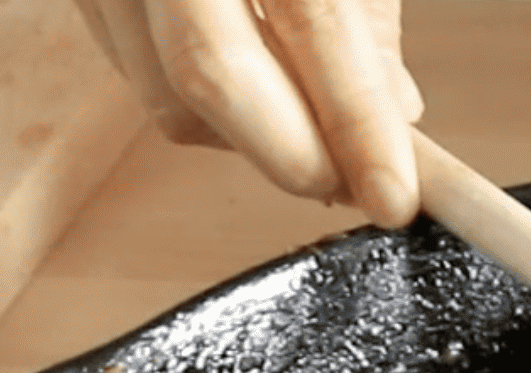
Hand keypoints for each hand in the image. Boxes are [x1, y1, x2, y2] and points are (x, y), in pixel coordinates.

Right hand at [73, 0, 424, 227]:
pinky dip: (204, 104)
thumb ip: (365, 11)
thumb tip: (394, 113)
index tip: (395, 196)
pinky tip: (255, 88)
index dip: (354, 119)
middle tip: (355, 182)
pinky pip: (135, 73)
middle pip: (209, 71)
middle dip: (293, 153)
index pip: (310, 18)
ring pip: (164, 93)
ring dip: (251, 138)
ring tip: (315, 131)